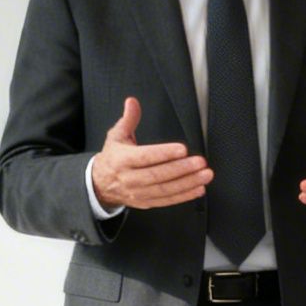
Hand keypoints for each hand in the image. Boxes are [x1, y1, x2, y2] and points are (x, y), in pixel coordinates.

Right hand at [91, 97, 210, 209]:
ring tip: (204, 175)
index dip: (164, 153)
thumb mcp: (116, 136)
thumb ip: (128, 119)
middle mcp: (130, 178)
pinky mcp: (146, 202)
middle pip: (158, 175)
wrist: (101, 184)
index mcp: (122, 160)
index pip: (145, 157)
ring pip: (165, 190)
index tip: (182, 149)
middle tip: (199, 162)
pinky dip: (184, 196)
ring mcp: (138, 192)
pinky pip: (167, 200)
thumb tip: (132, 102)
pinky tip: (198, 189)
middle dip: (181, 169)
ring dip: (188, 183)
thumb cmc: (113, 158)